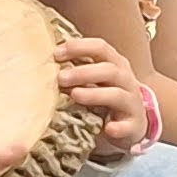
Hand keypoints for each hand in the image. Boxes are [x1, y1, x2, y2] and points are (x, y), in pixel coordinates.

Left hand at [52, 37, 153, 161]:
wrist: (131, 124)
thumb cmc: (105, 96)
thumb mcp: (93, 80)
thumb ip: (75, 71)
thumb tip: (42, 62)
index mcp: (114, 64)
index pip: (100, 48)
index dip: (79, 47)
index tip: (56, 53)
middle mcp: (125, 80)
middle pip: (109, 70)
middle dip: (84, 72)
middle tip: (60, 78)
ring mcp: (131, 102)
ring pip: (116, 94)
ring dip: (95, 94)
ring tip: (75, 95)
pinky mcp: (133, 125)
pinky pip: (127, 126)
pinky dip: (118, 127)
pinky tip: (108, 129)